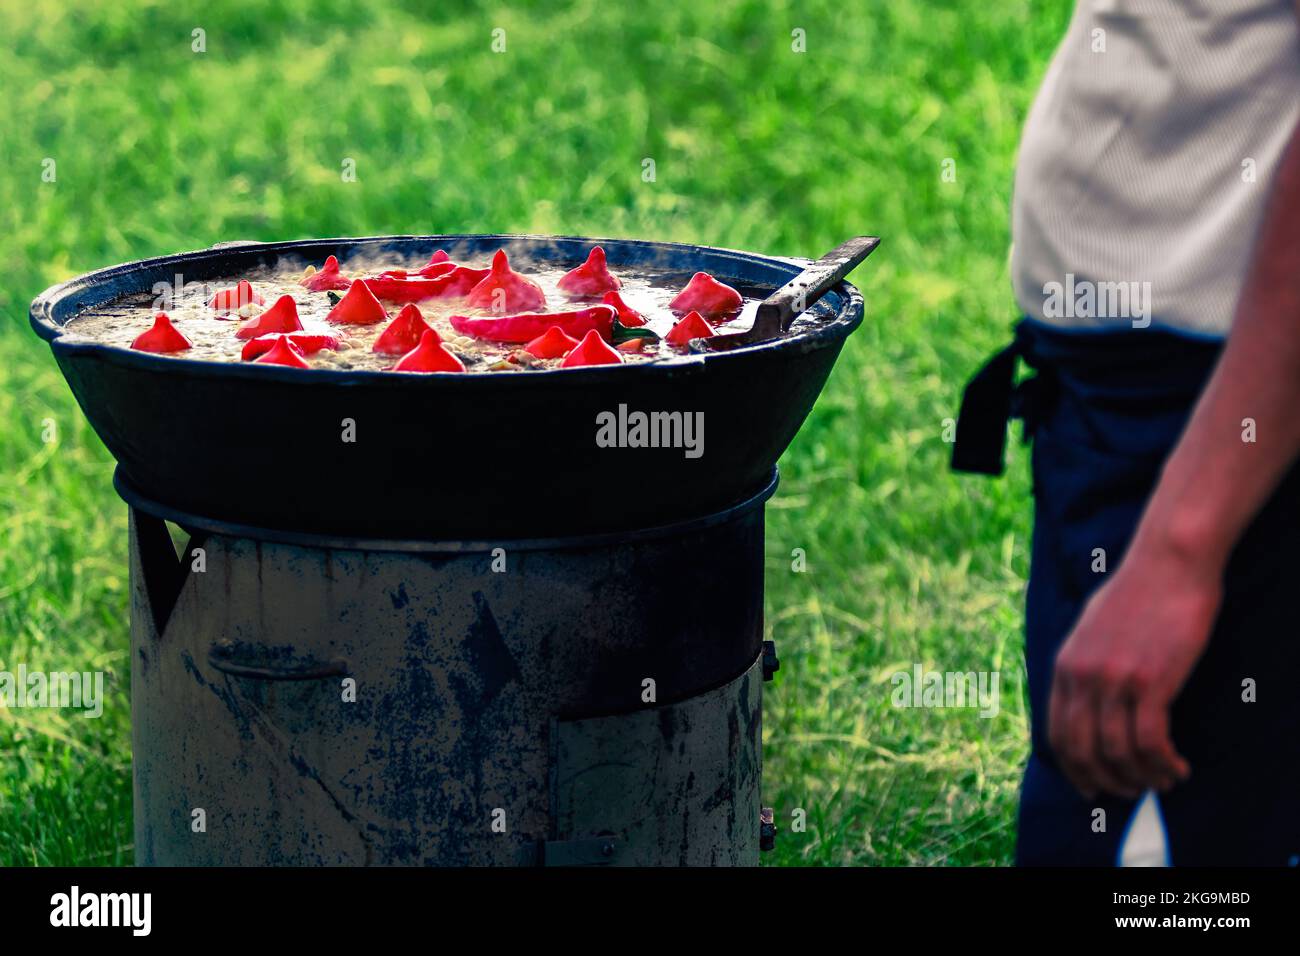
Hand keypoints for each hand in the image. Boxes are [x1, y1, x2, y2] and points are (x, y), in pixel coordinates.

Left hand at [1047, 537, 1221, 798]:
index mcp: (1063, 666)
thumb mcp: (1090, 629)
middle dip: (1103, 781)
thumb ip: (1084, 664)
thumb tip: (1087, 698)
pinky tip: (1177, 767)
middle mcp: (1081, 677)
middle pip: (1082, 751)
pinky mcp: (1150, 681)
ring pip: (1117, 753)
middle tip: (1128, 793)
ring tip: (1162, 781)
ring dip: (1140, 777)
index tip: (1089, 787)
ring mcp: (1113, 680)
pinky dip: (1162, 763)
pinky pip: (1150, 741)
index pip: (1057, 733)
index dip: (1073, 769)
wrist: (1167, 563)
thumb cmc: (1136, 592)